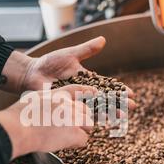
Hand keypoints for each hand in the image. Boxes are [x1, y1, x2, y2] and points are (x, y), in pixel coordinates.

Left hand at [0, 36, 135, 107]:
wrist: (32, 74)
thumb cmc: (49, 63)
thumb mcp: (70, 55)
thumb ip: (86, 50)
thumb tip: (103, 40)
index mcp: (87, 80)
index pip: (107, 86)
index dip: (119, 90)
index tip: (131, 94)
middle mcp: (84, 92)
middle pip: (105, 99)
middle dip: (118, 103)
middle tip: (131, 108)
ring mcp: (75, 101)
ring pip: (95, 108)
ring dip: (108, 112)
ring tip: (120, 117)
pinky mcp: (66, 107)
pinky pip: (79, 114)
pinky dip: (90, 118)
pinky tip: (99, 123)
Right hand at [0, 85, 96, 159]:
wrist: (17, 128)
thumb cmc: (19, 117)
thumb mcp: (33, 100)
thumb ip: (47, 102)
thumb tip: (53, 110)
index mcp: (57, 94)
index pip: (76, 90)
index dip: (86, 92)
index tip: (94, 93)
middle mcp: (68, 103)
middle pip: (85, 111)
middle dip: (80, 120)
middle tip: (65, 129)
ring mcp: (73, 117)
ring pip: (88, 125)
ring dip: (79, 132)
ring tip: (63, 136)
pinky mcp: (74, 131)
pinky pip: (83, 139)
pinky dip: (75, 143)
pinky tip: (63, 143)